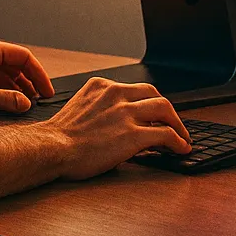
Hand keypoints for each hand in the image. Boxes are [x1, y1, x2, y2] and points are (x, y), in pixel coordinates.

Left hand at [0, 37, 54, 113]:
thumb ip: (3, 100)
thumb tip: (26, 104)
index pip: (21, 55)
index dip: (38, 73)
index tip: (46, 92)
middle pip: (13, 63)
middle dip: (28, 81)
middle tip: (39, 100)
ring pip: (1, 71)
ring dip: (14, 86)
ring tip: (25, 104)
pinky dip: (0, 88)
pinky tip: (5, 102)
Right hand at [45, 78, 190, 179]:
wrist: (51, 148)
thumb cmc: (59, 137)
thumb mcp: (80, 109)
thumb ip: (100, 109)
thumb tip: (118, 124)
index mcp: (101, 86)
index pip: (133, 89)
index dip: (147, 102)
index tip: (152, 114)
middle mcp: (115, 94)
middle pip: (153, 93)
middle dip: (166, 109)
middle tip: (173, 123)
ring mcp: (125, 113)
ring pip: (164, 108)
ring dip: (178, 123)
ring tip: (183, 137)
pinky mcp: (133, 134)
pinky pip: (165, 134)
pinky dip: (178, 141)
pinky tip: (180, 148)